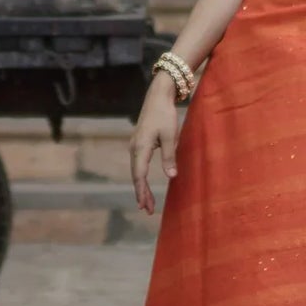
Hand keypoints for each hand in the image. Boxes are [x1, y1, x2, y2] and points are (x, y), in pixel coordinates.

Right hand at [131, 72, 181, 215]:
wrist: (158, 95)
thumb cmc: (165, 114)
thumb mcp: (171, 136)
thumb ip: (169, 156)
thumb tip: (171, 177)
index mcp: (140, 147)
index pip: (139, 175)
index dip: (142, 192)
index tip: (145, 206)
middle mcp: (134, 147)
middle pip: (136, 175)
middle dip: (141, 193)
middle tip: (147, 210)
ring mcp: (135, 144)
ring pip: (136, 170)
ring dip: (141, 186)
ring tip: (147, 201)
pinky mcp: (139, 142)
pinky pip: (138, 164)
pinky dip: (141, 176)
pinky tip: (145, 183)